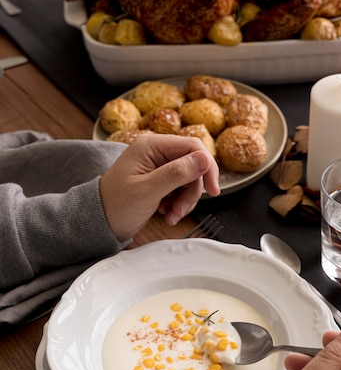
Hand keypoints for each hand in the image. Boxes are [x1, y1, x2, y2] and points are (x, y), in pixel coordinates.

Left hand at [99, 134, 219, 240]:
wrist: (99, 223)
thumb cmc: (115, 205)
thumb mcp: (148, 191)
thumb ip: (176, 173)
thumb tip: (204, 159)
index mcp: (151, 145)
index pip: (192, 146)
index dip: (206, 166)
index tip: (212, 190)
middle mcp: (156, 152)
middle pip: (193, 164)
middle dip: (192, 190)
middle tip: (181, 209)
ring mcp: (158, 165)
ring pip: (190, 179)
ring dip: (185, 200)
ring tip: (171, 215)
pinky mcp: (160, 179)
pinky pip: (182, 188)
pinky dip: (179, 203)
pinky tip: (167, 213)